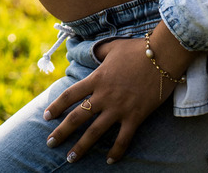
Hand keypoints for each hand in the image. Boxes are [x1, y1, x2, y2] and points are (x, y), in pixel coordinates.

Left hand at [41, 38, 168, 163]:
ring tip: (70, 158)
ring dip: (81, 146)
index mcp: (96, 79)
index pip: (70, 95)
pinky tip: (109, 160)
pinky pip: (123, 138)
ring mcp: (119, 108)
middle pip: (77, 117)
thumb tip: (90, 53)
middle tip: (50, 143)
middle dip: (61, 132)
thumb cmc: (137, 49)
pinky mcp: (135, 116)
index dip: (56, 106)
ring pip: (95, 132)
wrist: (162, 56)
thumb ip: (98, 52)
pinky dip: (116, 151)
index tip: (46, 117)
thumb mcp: (112, 47)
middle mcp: (104, 96)